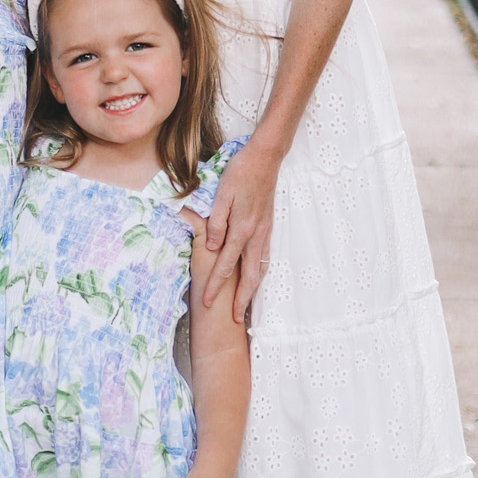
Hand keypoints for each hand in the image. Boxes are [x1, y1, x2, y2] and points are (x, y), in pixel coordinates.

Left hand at [199, 140, 280, 324]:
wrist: (266, 158)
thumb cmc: (240, 172)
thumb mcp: (222, 195)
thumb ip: (217, 223)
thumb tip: (214, 248)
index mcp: (241, 228)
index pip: (225, 264)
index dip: (216, 285)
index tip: (208, 302)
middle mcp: (255, 235)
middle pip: (248, 275)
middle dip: (240, 299)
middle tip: (233, 319)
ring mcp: (265, 231)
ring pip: (260, 268)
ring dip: (252, 289)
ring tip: (246, 305)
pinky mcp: (269, 226)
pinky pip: (265, 257)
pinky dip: (261, 273)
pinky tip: (257, 277)